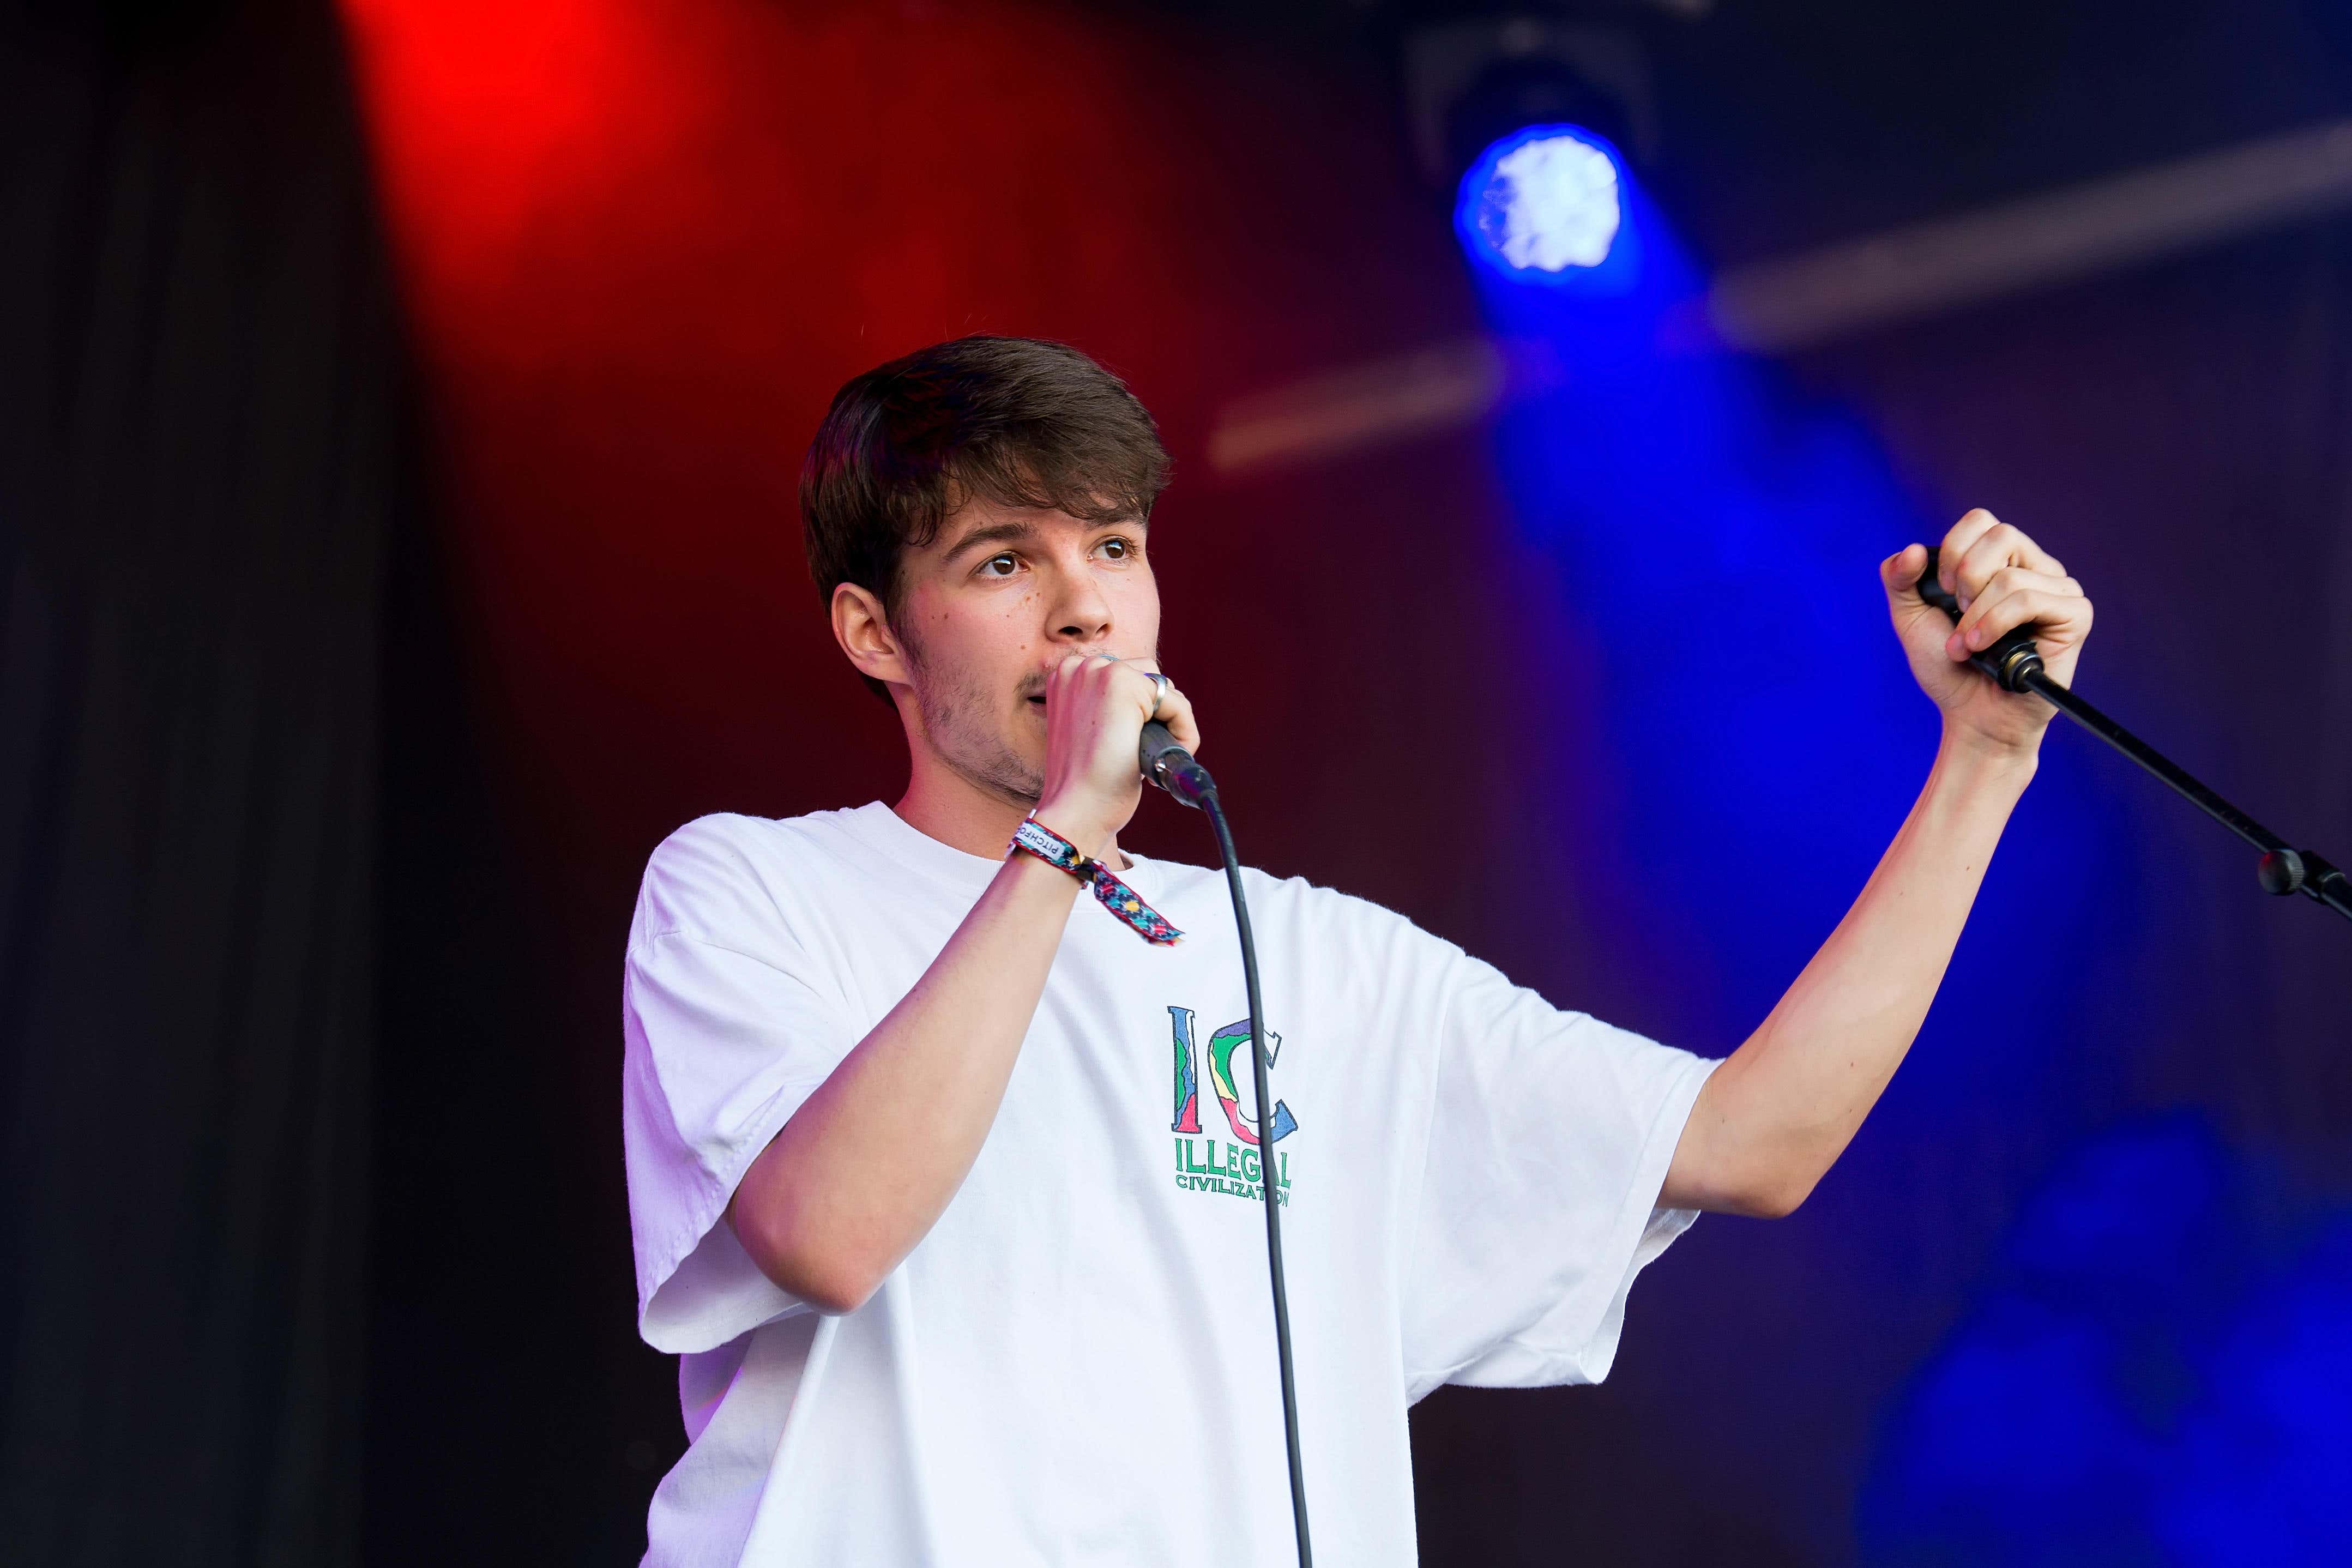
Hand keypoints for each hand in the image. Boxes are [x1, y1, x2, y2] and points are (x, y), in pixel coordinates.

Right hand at [1032, 653, 1198, 856]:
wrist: (1075, 809)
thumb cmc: (1085, 783)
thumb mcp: (1092, 735)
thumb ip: (1110, 709)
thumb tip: (1149, 708)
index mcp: (1068, 678)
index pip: (1128, 678)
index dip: (1141, 715)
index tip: (1131, 747)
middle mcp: (1079, 667)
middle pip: (1149, 677)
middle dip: (1157, 716)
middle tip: (1144, 754)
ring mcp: (1100, 671)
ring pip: (1165, 689)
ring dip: (1171, 724)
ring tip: (1152, 758)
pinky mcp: (1123, 684)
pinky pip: (1178, 704)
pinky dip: (1184, 733)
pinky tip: (1163, 760)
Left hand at [1880, 509, 2092, 757]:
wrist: (1971, 715)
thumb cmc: (1948, 667)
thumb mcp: (1911, 618)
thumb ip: (1899, 578)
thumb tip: (1915, 549)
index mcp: (2000, 560)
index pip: (1981, 520)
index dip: (1954, 552)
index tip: (1942, 591)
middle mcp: (2034, 567)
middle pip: (2001, 535)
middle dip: (1965, 579)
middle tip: (1958, 615)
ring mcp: (2058, 589)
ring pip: (2012, 576)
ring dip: (1975, 617)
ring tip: (1966, 647)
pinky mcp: (2074, 615)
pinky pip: (2032, 599)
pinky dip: (1997, 624)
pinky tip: (1983, 648)